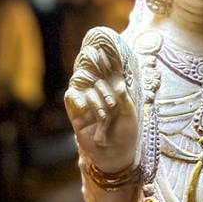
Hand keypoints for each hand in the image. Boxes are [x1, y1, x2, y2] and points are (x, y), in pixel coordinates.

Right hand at [64, 28, 138, 173]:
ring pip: (86, 90)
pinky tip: (83, 102)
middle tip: (108, 92)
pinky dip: (77, 98)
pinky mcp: (76, 115)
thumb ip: (125, 99)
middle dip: (101, 82)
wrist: (115, 155)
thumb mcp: (130, 115)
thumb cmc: (126, 134)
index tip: (104, 46)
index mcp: (113, 92)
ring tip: (106, 114)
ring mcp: (87, 104)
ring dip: (97, 101)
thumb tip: (118, 84)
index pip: (107, 72)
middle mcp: (99, 95)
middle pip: (95, 78)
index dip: (105, 60)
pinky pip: (72, 99)